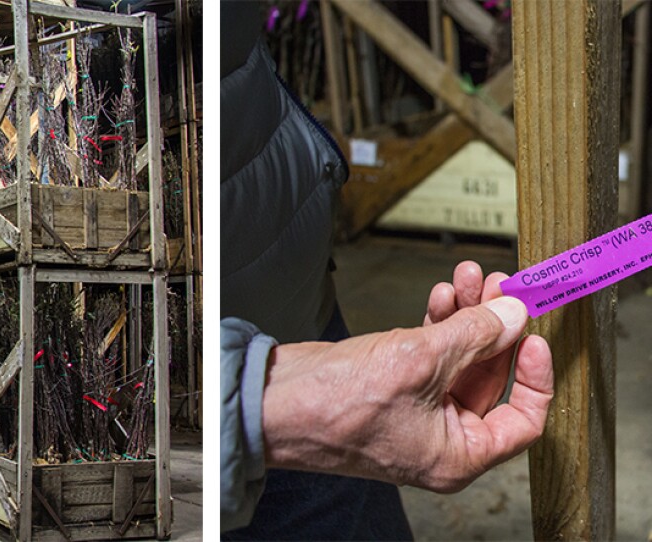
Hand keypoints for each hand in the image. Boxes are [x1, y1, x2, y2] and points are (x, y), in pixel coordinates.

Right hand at [262, 294, 552, 492]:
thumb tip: (513, 314)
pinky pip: (430, 354)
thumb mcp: (419, 361)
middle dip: (495, 327)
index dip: (534, 375)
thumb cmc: (334, 406)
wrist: (273, 401)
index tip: (533, 333)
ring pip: (459, 359)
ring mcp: (415, 410)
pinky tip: (440, 296)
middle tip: (500, 286)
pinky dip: (438, 323)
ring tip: (467, 278)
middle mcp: (440, 437)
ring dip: (467, 317)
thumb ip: (475, 335)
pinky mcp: (392, 386)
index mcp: (457, 455)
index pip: (524, 420)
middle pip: (489, 378)